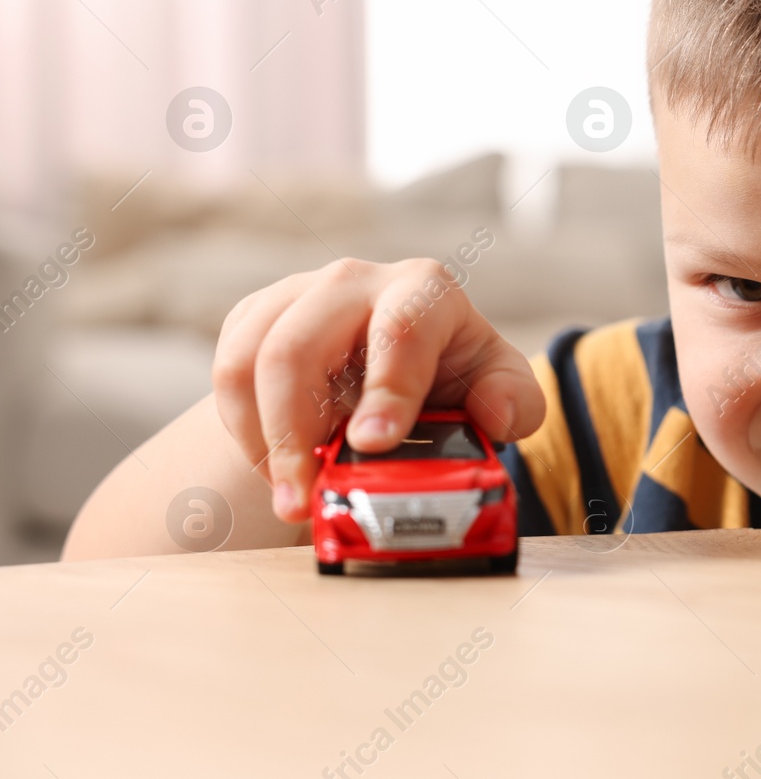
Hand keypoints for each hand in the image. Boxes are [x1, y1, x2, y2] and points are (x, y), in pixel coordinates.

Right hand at [212, 258, 542, 521]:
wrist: (391, 369)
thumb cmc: (451, 377)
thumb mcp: (497, 388)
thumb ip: (516, 401)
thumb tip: (495, 415)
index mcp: (424, 290)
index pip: (402, 330)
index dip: (387, 390)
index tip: (374, 445)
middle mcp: (355, 280)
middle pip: (299, 346)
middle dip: (295, 431)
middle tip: (303, 498)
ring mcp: (297, 293)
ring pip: (248, 360)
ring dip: (261, 439)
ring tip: (289, 495)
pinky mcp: (255, 317)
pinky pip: (226, 373)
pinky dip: (244, 431)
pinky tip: (276, 466)